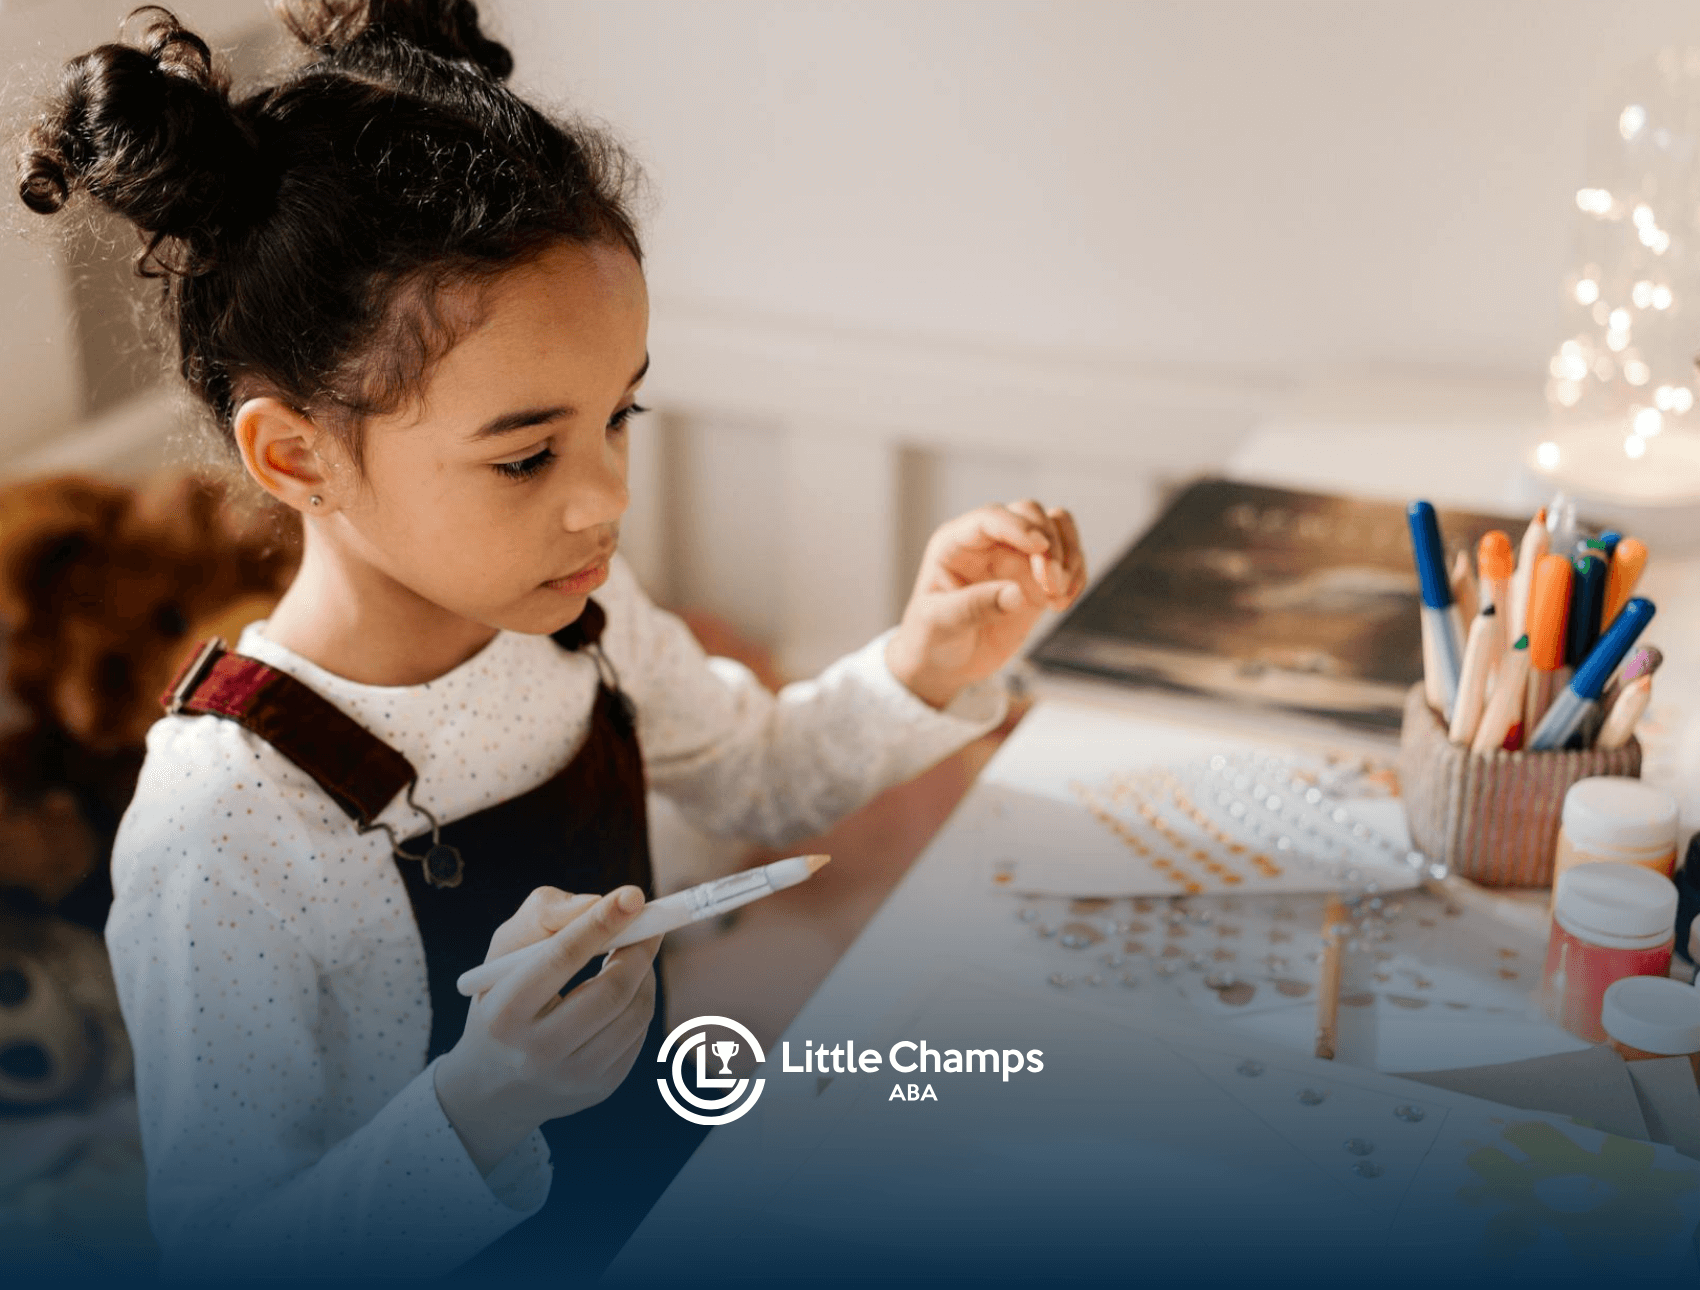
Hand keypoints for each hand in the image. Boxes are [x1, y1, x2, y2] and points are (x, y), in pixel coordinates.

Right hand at [433, 885, 659, 1175]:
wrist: (492, 1084)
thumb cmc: (502, 996)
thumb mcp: (504, 951)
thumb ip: (547, 915)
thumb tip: (605, 903)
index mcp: (504, 1012)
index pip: (560, 958)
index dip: (601, 922)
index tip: (634, 895)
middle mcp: (536, 1052)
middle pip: (609, 991)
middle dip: (639, 948)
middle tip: (649, 922)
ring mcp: (572, 1077)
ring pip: (634, 1013)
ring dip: (645, 972)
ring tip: (634, 953)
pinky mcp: (600, 1087)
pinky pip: (639, 1033)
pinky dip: (641, 1000)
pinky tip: (625, 988)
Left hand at [886, 500, 1086, 708]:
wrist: (944, 664)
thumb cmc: (930, 638)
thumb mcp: (940, 623)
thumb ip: (974, 606)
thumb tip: (1017, 594)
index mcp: (955, 543)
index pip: (990, 518)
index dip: (1018, 526)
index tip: (1041, 547)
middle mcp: (988, 542)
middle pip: (1030, 513)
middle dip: (1050, 545)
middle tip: (1050, 587)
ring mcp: (1016, 556)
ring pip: (1056, 527)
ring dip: (1069, 557)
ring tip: (1059, 598)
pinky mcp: (1037, 578)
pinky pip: (1068, 558)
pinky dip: (1076, 576)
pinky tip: (1062, 604)